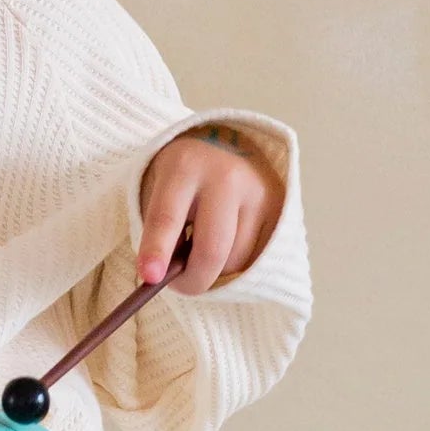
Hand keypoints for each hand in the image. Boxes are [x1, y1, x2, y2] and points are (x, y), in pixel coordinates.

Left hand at [136, 124, 281, 291]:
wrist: (223, 145)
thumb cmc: (182, 177)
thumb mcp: (159, 190)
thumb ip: (162, 231)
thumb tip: (167, 278)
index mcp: (184, 166)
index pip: (167, 217)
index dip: (157, 251)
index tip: (150, 278)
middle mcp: (226, 176)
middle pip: (212, 249)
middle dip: (193, 280)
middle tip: (179, 285)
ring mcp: (258, 191)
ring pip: (235, 260)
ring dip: (214, 268)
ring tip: (202, 245)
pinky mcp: (279, 206)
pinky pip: (255, 257)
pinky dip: (234, 260)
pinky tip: (226, 238)